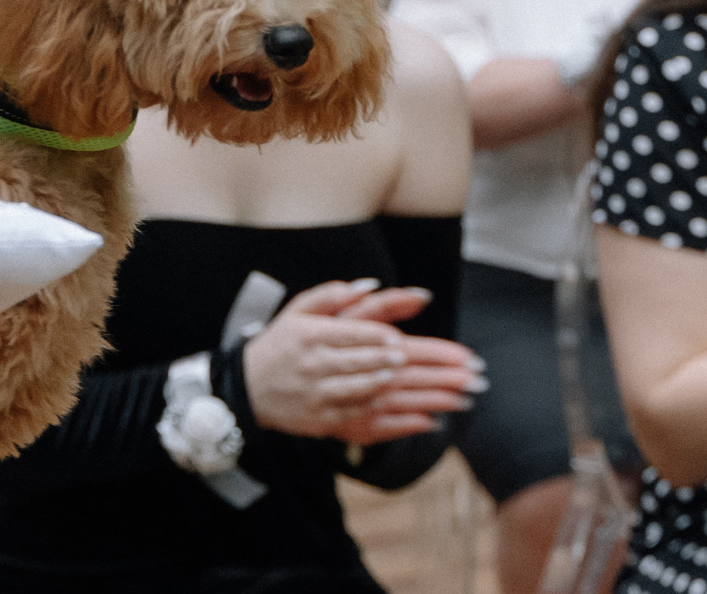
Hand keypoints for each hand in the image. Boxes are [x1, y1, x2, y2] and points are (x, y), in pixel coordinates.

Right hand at [241, 281, 482, 440]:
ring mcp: (324, 397)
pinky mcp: (328, 422)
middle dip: (422, 369)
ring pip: (379, 395)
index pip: (358, 334)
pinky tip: (431, 419)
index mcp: (313, 336)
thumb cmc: (278, 345)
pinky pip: (371, 422)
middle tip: (460, 370)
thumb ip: (332, 295)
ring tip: (458, 394)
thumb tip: (370, 285)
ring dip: (422, 396)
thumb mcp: (297, 311)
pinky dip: (402, 422)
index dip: (385, 340)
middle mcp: (319, 367)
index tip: (411, 344)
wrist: (246, 390)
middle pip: (376, 366)